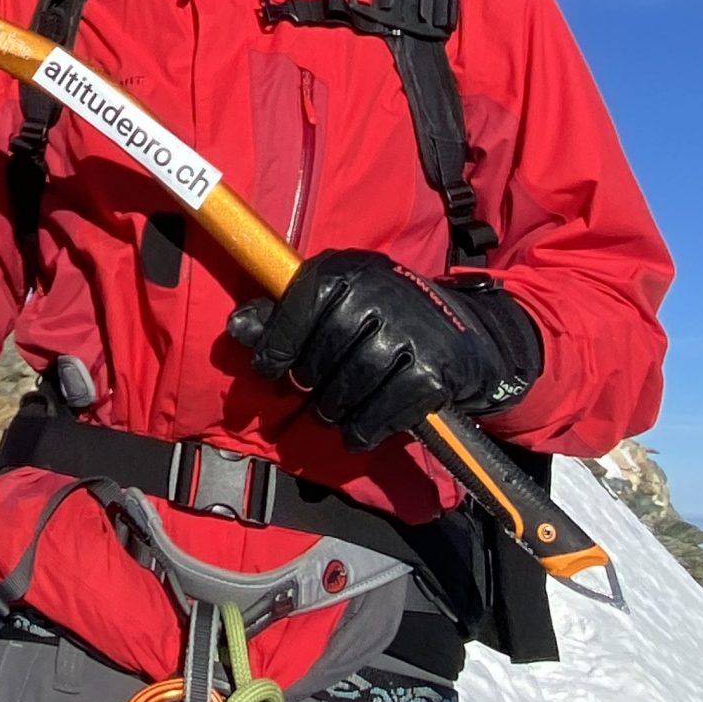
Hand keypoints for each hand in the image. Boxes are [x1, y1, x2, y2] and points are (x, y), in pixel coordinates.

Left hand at [227, 250, 541, 449]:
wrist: (466, 335)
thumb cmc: (384, 319)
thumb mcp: (337, 302)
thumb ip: (284, 315)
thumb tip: (235, 328)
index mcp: (348, 270)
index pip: (298, 307)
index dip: (276, 345)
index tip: (269, 369)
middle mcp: (379, 293)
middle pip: (321, 353)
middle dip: (309, 383)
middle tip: (311, 394)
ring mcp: (409, 332)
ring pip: (349, 385)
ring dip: (333, 410)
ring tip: (332, 412)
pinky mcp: (432, 371)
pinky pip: (383, 410)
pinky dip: (364, 428)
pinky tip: (358, 431)